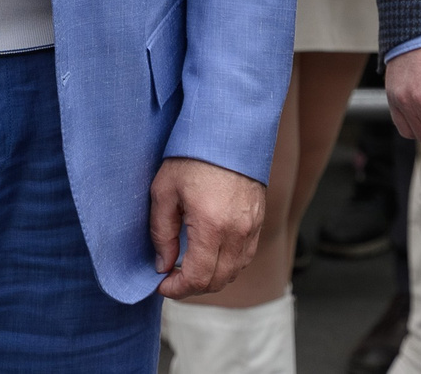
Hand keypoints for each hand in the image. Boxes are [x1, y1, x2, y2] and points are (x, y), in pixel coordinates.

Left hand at [149, 158, 264, 298]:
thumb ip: (162, 232)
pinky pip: (245, 256)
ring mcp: (251, 227)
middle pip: (217, 281)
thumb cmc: (192, 155)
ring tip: (189, 267)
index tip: (162, 285)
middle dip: (192, 287)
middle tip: (172, 278)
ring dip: (211, 277)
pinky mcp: (258, 220)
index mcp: (211, 225)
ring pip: (234, 271)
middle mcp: (236, 232)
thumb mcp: (164, 190)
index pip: (198, 278)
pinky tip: (210, 255)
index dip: (177, 289)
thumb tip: (163, 265)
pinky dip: (227, 264)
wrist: (228, 130)